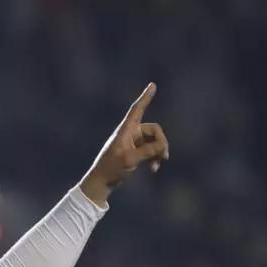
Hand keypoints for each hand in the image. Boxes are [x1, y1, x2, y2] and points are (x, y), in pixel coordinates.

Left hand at [79, 82, 169, 203]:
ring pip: (155, 141)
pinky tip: (154, 169)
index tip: (152, 85)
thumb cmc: (111, 169)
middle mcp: (130, 133)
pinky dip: (155, 158)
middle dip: (161, 142)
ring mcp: (134, 142)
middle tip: (164, 156)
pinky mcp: (136, 151)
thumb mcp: (130, 159)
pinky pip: (152, 150)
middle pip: (154, 130)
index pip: (136, 110)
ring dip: (159, 152)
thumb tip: (163, 146)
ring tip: (157, 165)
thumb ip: (148, 151)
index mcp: (125, 131)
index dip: (145, 98)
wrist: (102, 182)